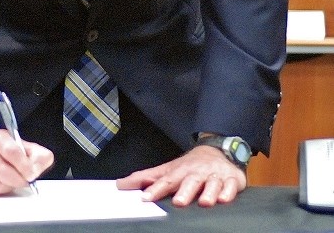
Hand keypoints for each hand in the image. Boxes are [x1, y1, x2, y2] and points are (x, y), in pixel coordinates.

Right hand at [0, 129, 53, 194]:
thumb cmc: (7, 150)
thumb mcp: (26, 147)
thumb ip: (38, 155)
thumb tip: (37, 169)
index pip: (11, 151)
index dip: (23, 165)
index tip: (32, 174)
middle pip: (1, 170)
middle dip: (18, 179)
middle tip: (26, 181)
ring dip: (8, 187)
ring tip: (13, 180)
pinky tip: (2, 183)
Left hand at [116, 145, 246, 206]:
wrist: (218, 150)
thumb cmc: (189, 165)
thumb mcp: (168, 169)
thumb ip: (147, 178)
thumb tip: (121, 184)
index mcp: (180, 171)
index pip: (166, 181)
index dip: (156, 190)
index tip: (146, 198)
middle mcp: (196, 172)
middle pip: (190, 182)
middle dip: (185, 191)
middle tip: (179, 202)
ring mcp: (214, 175)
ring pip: (211, 184)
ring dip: (209, 192)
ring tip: (205, 202)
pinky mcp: (231, 179)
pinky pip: (231, 186)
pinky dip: (228, 192)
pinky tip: (224, 198)